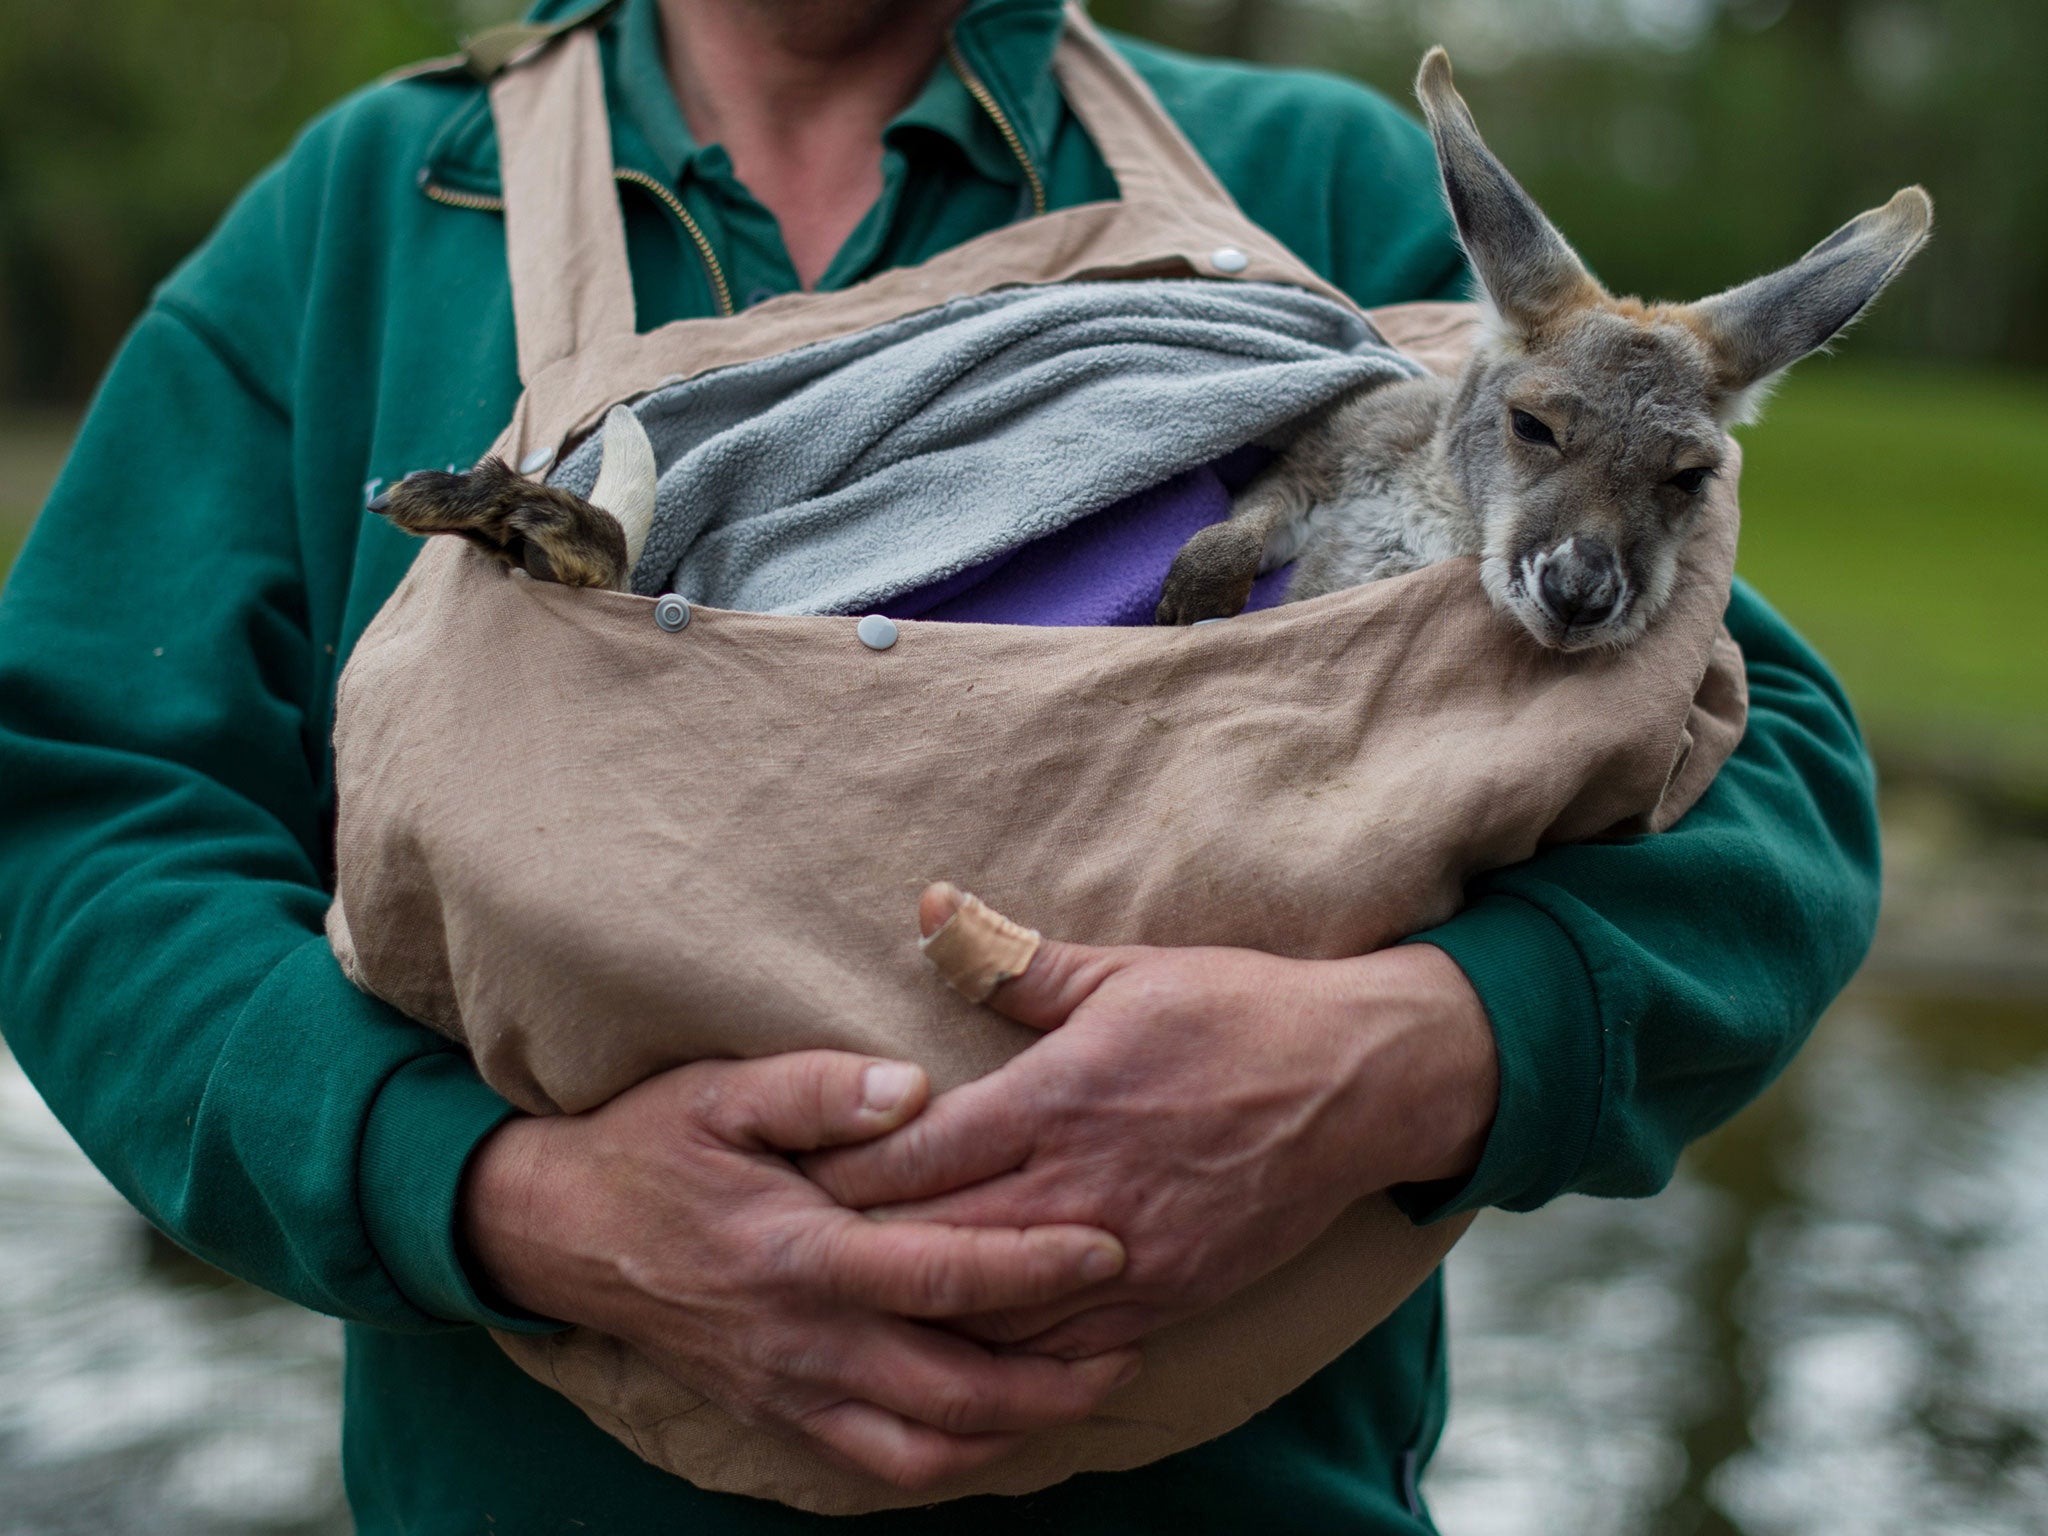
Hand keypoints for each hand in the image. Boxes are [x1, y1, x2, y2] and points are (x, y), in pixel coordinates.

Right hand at [458, 1051, 1137, 1490]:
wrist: (558, 1232)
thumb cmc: (651, 1146)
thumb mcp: (724, 1092)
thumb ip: (821, 1088)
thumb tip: (914, 1087)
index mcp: (800, 1253)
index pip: (943, 1277)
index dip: (1035, 1268)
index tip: (1110, 1247)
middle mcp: (802, 1340)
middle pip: (956, 1389)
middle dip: (1058, 1377)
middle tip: (1133, 1341)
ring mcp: (789, 1389)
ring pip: (927, 1449)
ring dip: (1018, 1430)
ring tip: (1088, 1390)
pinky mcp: (778, 1413)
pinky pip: (880, 1464)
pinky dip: (952, 1458)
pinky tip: (1002, 1426)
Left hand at [806, 904, 1497, 1361]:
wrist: (1361, 1082)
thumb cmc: (1236, 1012)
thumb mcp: (1122, 970)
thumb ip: (1012, 959)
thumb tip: (931, 908)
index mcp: (1054, 1099)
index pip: (913, 1155)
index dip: (840, 1170)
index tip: (787, 1172)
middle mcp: (1079, 1188)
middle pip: (935, 1244)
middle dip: (860, 1251)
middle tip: (798, 1250)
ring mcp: (1124, 1255)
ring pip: (991, 1314)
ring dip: (924, 1312)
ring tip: (863, 1306)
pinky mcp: (1168, 1297)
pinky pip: (1066, 1350)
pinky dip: (1007, 1353)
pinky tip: (967, 1346)